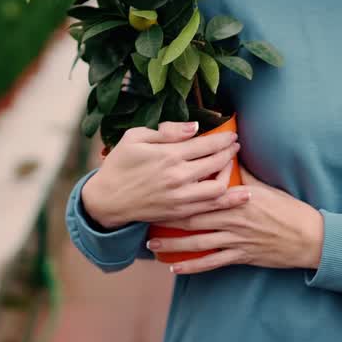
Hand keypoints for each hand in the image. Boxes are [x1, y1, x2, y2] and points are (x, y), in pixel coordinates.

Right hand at [82, 121, 246, 229]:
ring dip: (230, 176)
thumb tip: (195, 127)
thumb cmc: (119, 164)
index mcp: (168, 155)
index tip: (232, 135)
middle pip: (217, 163)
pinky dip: (224, 199)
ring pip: (218, 188)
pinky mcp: (179, 213)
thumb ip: (167, 131)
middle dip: (230, 152)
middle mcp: (178, 177)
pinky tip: (231, 192)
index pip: (207, 144)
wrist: (107, 200)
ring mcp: (180, 198)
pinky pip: (209, 208)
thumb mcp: (135, 137)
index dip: (224, 139)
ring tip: (231, 166)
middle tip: (234, 146)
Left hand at [147, 165, 324, 274]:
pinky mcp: (241, 256)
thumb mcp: (263, 186)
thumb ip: (240, 174)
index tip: (159, 189)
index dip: (179, 192)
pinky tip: (175, 268)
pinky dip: (192, 266)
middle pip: (193, 217)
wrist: (308, 237)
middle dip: (166, 218)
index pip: (202, 192)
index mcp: (236, 196)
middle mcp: (233, 217)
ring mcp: (236, 239)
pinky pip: (211, 263)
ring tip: (151, 245)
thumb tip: (224, 156)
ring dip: (172, 244)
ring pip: (197, 242)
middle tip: (145, 216)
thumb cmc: (286, 208)